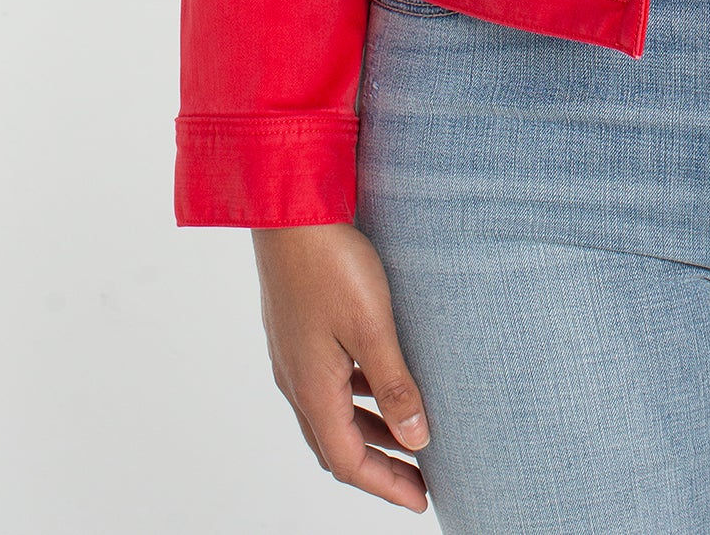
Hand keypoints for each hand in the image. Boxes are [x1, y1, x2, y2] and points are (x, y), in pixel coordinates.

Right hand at [253, 223, 429, 510]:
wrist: (288, 210)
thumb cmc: (331, 263)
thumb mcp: (373, 327)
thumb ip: (394, 385)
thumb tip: (416, 439)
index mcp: (312, 389)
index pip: (348, 461)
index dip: (386, 485)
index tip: (421, 499)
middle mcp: (296, 380)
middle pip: (336, 444)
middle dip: (378, 465)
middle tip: (419, 476)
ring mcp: (293, 355)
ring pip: (330, 413)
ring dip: (366, 431)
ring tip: (407, 434)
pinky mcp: (298, 330)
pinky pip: (327, 383)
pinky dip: (355, 398)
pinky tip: (379, 379)